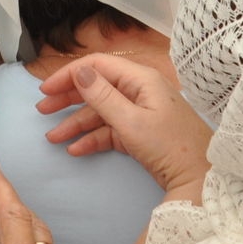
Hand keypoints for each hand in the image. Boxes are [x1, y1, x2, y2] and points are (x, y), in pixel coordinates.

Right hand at [37, 54, 211, 193]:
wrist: (200, 178)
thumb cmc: (169, 145)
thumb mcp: (131, 121)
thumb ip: (102, 96)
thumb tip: (79, 71)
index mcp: (140, 79)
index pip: (98, 66)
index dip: (69, 75)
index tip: (45, 89)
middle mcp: (140, 90)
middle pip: (97, 87)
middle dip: (68, 99)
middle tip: (42, 110)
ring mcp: (141, 112)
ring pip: (101, 112)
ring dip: (76, 124)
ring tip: (52, 138)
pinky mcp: (141, 133)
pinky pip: (111, 130)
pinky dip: (93, 138)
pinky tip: (76, 149)